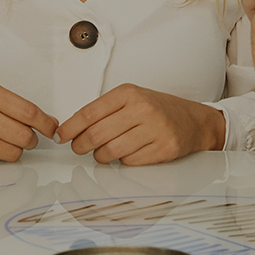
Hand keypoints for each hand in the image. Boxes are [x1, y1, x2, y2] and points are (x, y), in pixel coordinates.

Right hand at [0, 79, 58, 161]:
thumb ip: (11, 104)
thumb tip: (44, 120)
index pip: (28, 111)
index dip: (45, 123)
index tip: (52, 128)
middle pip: (23, 135)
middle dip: (32, 139)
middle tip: (28, 137)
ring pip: (12, 152)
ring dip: (16, 149)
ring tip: (8, 141)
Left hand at [56, 84, 222, 163]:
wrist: (194, 121)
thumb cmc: (158, 109)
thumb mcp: (131, 99)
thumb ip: (104, 110)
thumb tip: (72, 129)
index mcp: (129, 93)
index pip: (89, 113)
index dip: (70, 128)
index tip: (61, 136)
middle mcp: (142, 108)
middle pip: (97, 134)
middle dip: (81, 145)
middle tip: (78, 148)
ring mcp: (155, 129)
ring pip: (111, 151)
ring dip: (101, 156)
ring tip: (103, 152)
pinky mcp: (164, 148)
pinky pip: (129, 162)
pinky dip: (123, 161)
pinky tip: (127, 153)